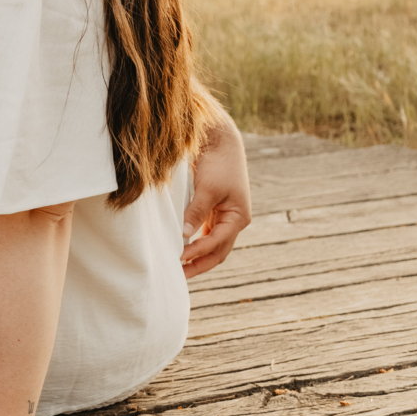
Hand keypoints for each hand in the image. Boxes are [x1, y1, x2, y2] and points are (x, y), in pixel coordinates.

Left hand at [184, 110, 251, 276]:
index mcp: (239, 217)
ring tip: (178, 267)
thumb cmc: (218, 163)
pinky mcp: (213, 209)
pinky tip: (181, 247)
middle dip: (199, 264)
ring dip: (197, 256)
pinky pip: (205, 232)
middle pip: (218, 251)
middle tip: (178, 276)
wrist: (220, 140)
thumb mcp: (208, 188)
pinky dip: (195, 242)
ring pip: (212, 244)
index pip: (217, 243)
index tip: (177, 257)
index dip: (197, 252)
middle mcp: (234, 220)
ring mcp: (224, 216)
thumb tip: (184, 236)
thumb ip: (196, 212)